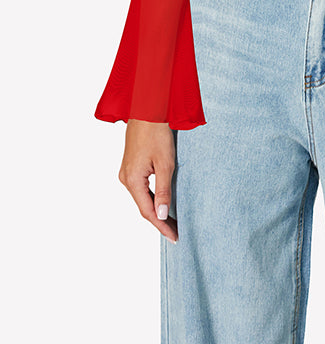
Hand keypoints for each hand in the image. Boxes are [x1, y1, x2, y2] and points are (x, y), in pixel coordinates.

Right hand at [118, 119, 178, 242]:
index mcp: (132, 180)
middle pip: (143, 207)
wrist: (147, 109)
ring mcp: (127, 172)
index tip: (175, 237)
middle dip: (159, 221)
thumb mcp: (165, 163)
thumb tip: (160, 216)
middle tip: (177, 232)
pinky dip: (151, 198)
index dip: (161, 226)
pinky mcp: (131, 166)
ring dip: (156, 210)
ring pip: (142, 198)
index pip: (147, 211)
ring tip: (172, 222)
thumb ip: (163, 190)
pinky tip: (162, 203)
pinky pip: (141, 188)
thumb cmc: (157, 132)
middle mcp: (125, 179)